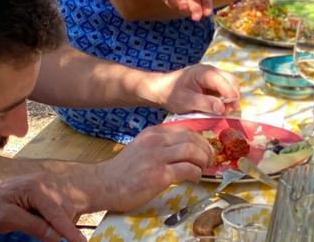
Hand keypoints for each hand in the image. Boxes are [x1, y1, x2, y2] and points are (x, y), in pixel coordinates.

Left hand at [0, 173, 82, 241]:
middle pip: (66, 209)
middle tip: (48, 237)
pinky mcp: (46, 186)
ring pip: (65, 207)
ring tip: (35, 225)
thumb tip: (57, 237)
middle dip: (63, 226)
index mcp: (35, 188)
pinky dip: (54, 216)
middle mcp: (45, 181)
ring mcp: (47, 182)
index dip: (69, 231)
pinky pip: (58, 204)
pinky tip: (39, 219)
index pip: (57, 213)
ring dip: (58, 221)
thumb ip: (34, 227)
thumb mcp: (8, 220)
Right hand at [95, 124, 213, 212]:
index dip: (200, 140)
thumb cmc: (124, 170)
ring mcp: (158, 157)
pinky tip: (194, 179)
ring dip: (203, 162)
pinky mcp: (160, 175)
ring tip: (202, 169)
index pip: (185, 130)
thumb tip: (184, 148)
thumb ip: (160, 144)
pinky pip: (187, 170)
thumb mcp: (142, 147)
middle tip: (209, 160)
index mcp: (153, 132)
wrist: (104, 183)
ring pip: (193, 152)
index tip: (204, 149)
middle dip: (205, 150)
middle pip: (193, 139)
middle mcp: (157, 141)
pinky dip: (196, 174)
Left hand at [146, 64, 240, 115]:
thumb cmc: (172, 94)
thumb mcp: (186, 101)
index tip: (232, 109)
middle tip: (229, 111)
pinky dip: (225, 98)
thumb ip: (205, 103)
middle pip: (232, 80)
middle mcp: (211, 71)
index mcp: (205, 72)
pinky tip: (219, 107)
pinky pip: (224, 88)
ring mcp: (212, 75)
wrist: (161, 89)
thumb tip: (222, 108)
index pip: (225, 82)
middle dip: (233, 96)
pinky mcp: (211, 82)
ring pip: (230, 84)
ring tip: (223, 111)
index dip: (231, 96)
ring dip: (230, 98)